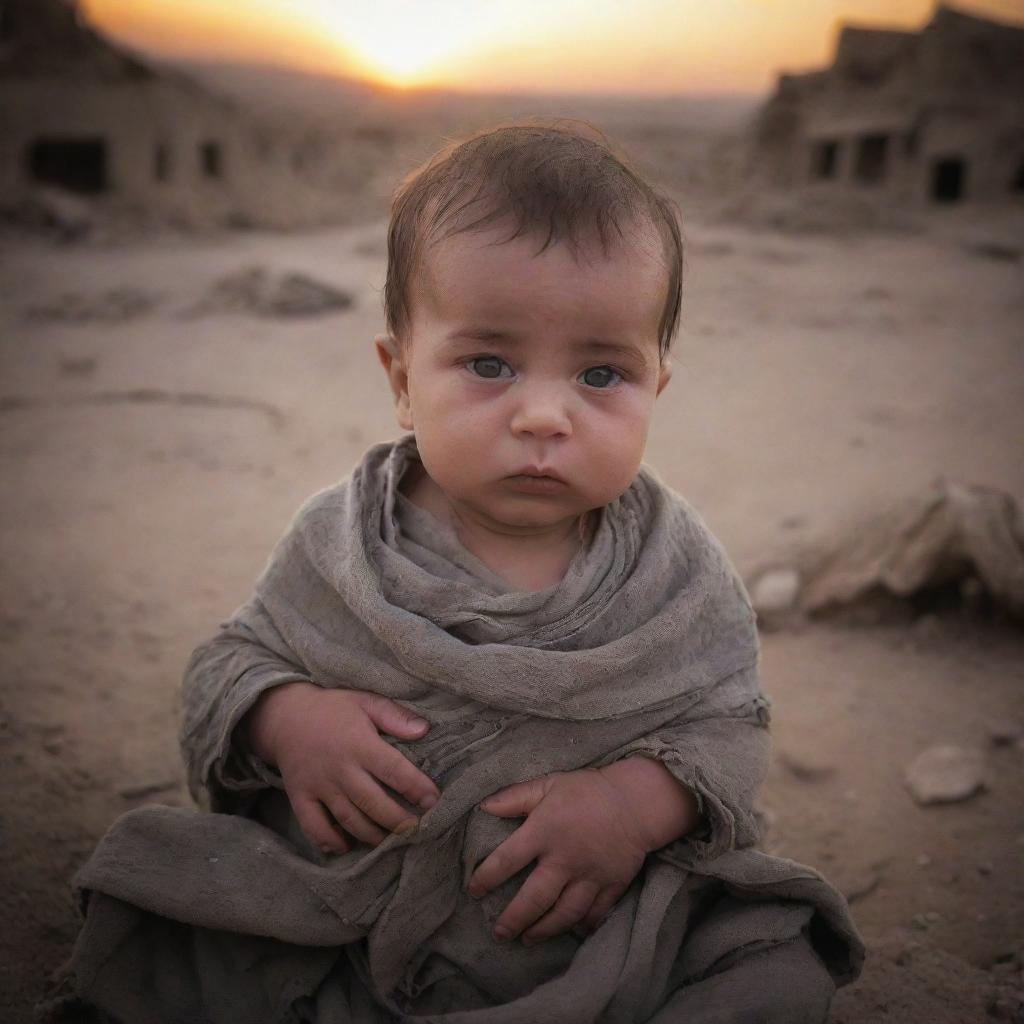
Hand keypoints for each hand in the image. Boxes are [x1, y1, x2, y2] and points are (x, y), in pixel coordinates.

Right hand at [241, 682, 438, 853]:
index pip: (393, 769)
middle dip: (399, 821)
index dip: (416, 787)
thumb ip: (395, 716)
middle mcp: (340, 768)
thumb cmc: (333, 709)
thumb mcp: (365, 701)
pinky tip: (346, 846)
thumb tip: (424, 730)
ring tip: (391, 841)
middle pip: (373, 803)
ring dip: (372, 835)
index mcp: (359, 743)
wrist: (286, 716)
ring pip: (348, 819)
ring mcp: (319, 785)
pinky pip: (313, 827)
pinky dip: (329, 841)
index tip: (433, 801)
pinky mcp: (300, 797)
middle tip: (417, 830)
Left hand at [468, 759, 700, 945]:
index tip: (474, 891)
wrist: (636, 800)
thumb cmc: (587, 790)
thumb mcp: (549, 784)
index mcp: (545, 831)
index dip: (486, 878)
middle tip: (499, 934)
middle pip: (534, 899)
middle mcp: (565, 859)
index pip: (507, 860)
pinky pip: (594, 915)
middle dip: (513, 920)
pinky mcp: (611, 886)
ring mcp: (589, 876)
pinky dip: (581, 927)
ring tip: (527, 939)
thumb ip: (515, 797)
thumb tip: (482, 807)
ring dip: (543, 930)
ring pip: (562, 914)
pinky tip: (570, 932)